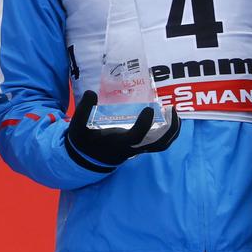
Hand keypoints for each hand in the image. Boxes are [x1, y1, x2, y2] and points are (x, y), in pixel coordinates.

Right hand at [65, 91, 180, 173]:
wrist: (85, 159)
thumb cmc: (83, 142)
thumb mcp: (77, 126)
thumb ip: (83, 110)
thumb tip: (91, 92)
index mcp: (118, 144)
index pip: (136, 136)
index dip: (144, 124)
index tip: (149, 108)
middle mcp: (131, 149)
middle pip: (158, 145)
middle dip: (170, 129)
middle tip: (172, 109)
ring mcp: (136, 150)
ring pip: (161, 145)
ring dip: (172, 131)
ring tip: (174, 112)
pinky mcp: (138, 147)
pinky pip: (157, 142)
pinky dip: (166, 132)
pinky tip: (166, 118)